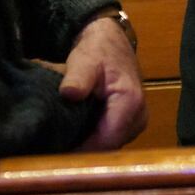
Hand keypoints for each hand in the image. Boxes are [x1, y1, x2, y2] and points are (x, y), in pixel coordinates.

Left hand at [59, 13, 147, 150]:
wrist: (111, 41)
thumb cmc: (98, 50)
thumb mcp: (85, 60)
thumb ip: (78, 78)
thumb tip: (69, 93)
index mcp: (130, 103)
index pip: (107, 141)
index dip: (83, 150)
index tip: (59, 152)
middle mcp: (139, 117)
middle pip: (109, 147)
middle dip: (83, 150)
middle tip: (55, 149)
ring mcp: (136, 122)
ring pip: (110, 145)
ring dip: (88, 145)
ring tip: (62, 143)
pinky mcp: (130, 122)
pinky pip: (110, 138)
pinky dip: (93, 138)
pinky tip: (75, 134)